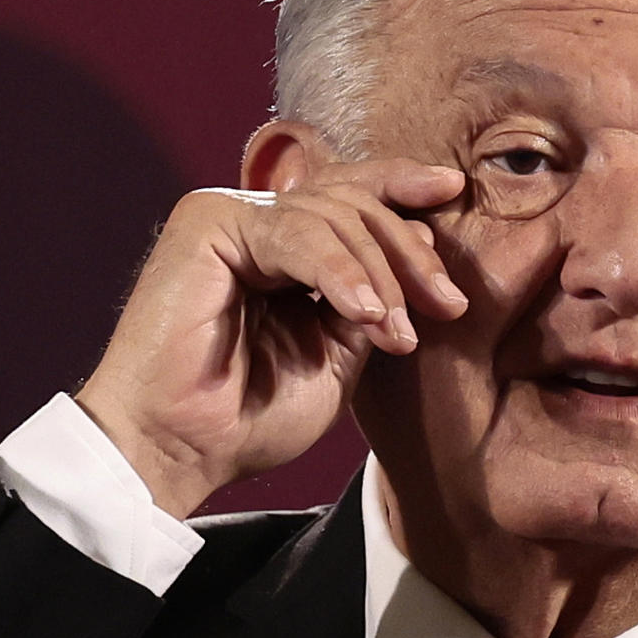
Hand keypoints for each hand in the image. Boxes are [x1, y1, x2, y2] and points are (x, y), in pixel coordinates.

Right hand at [76, 156, 466, 517]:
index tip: (454, 192)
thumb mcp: (338, 356)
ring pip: (333, 216)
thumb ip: (373, 300)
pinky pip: (297, 235)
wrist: (184, 449)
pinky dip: (339, 272)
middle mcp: (256, 222)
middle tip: (447, 304)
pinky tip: (365, 313)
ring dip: (379, 275)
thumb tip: (424, 249)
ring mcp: (229, 217)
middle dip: (408, 251)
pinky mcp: (208, 224)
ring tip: (396, 334)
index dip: (402, 188)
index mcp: (286, 248)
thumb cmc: (250, 416)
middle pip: (353, 200)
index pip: (352, 197)